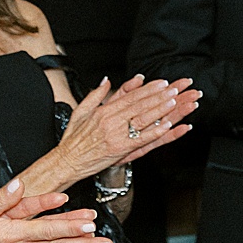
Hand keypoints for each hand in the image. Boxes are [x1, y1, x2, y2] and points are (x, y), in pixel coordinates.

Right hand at [57, 75, 198, 176]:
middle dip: (159, 96)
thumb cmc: (73, 139)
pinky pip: (141, 139)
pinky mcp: (120, 149)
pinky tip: (167, 126)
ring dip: (160, 109)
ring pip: (143, 119)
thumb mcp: (80, 111)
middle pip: (140, 105)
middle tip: (174, 89)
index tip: (161, 83)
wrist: (67, 161)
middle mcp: (111, 121)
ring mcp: (116, 135)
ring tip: (174, 102)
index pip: (130, 96)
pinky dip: (155, 132)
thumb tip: (106, 80)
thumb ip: (95, 95)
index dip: (148, 89)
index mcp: (103, 111)